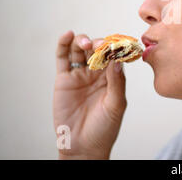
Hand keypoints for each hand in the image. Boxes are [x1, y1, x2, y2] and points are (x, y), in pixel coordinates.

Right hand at [53, 30, 126, 158]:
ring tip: (86, 43)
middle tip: (101, 46)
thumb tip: (118, 60)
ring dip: (83, 41)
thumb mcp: (115, 105)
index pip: (114, 56)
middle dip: (99, 44)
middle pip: (97, 50)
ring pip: (80, 50)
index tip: (118, 43)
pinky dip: (64, 45)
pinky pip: (63, 58)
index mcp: (112, 77)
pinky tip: (68, 35)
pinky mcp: (64, 79)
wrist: (83, 146)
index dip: (115, 48)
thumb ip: (117, 82)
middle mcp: (96, 73)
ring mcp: (80, 74)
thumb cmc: (104, 128)